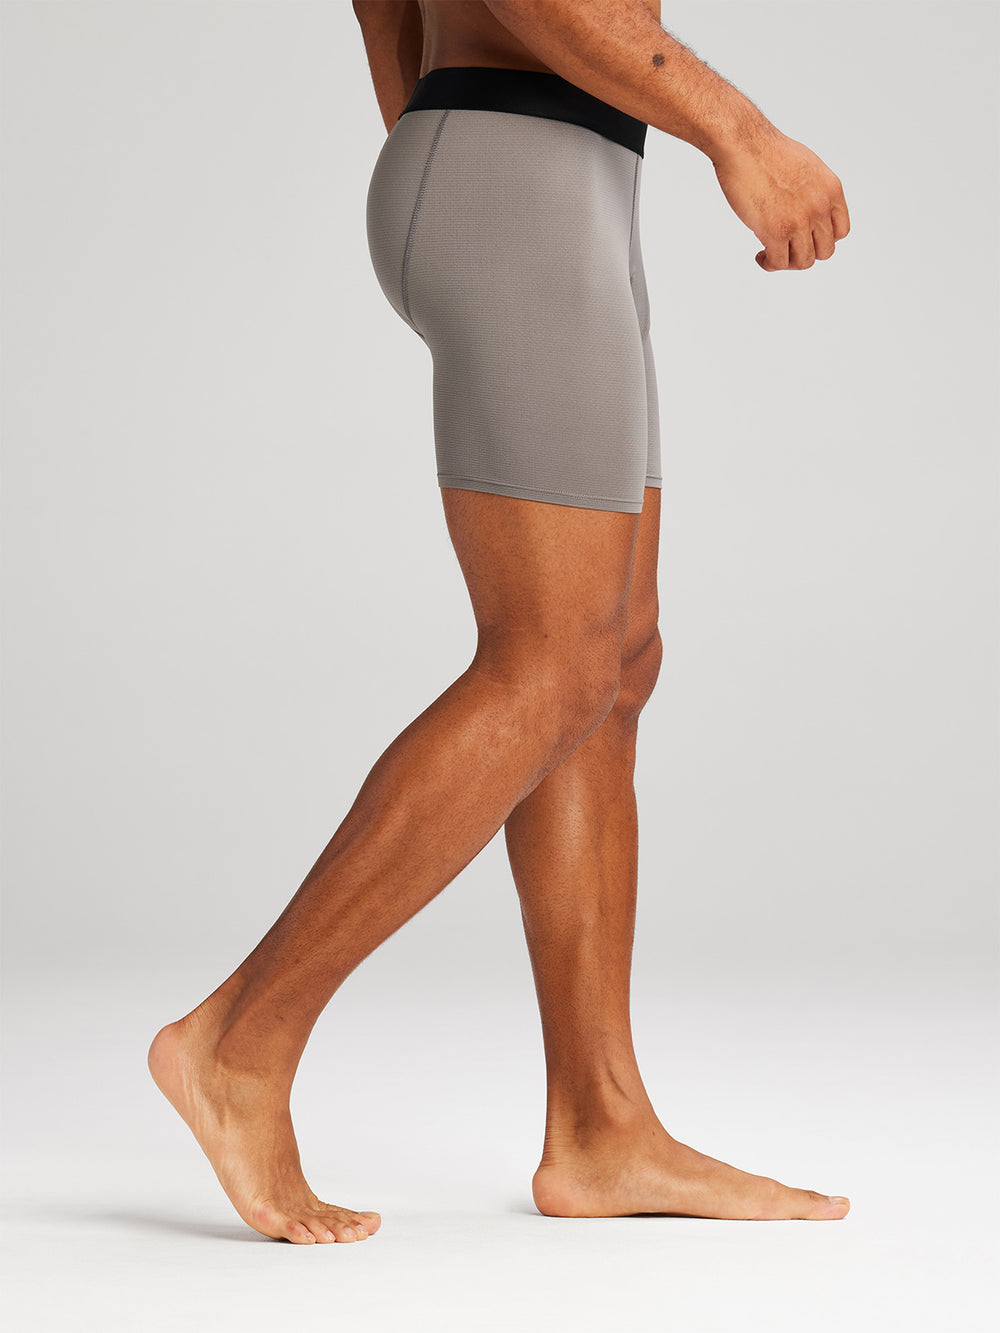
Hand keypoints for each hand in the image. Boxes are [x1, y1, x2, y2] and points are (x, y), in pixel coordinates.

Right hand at [711, 127, 850, 269]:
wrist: (744, 144)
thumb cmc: (767, 151)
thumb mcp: (807, 167)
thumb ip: (814, 191)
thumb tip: (805, 211)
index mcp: (831, 190)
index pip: (841, 230)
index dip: (823, 238)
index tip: (805, 237)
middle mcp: (820, 207)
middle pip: (825, 251)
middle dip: (805, 252)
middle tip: (787, 247)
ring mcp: (798, 221)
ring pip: (804, 261)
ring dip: (787, 262)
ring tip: (771, 253)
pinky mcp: (775, 232)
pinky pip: (779, 262)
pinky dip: (769, 264)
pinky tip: (760, 255)